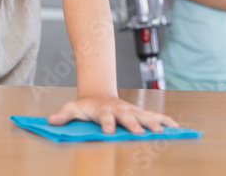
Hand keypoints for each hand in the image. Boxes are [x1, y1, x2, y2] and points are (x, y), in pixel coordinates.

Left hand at [47, 95, 178, 133]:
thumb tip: (50, 121)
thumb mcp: (72, 108)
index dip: (106, 124)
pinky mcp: (138, 112)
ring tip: (162, 131)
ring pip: (143, 115)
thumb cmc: (85, 105)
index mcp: (102, 110)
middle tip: (141, 132)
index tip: (109, 132)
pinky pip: (153, 115)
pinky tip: (175, 127)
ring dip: (153, 123)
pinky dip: (164, 120)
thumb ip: (63, 115)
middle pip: (127, 117)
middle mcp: (119, 109)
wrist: (99, 92)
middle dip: (134, 124)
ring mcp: (130, 110)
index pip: (104, 117)